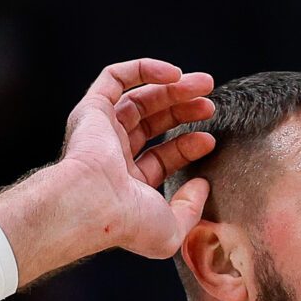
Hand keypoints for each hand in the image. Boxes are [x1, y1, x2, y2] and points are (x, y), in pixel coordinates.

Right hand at [56, 57, 216, 258]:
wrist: (93, 204)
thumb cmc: (127, 224)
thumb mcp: (172, 230)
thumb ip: (190, 209)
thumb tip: (201, 186)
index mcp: (127, 185)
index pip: (161, 157)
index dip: (187, 146)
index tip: (209, 141)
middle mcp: (112, 156)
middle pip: (153, 123)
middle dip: (184, 110)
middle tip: (210, 106)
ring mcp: (100, 131)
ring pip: (139, 98)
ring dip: (173, 88)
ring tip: (204, 85)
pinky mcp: (91, 110)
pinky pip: (116, 78)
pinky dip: (144, 70)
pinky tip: (174, 74)